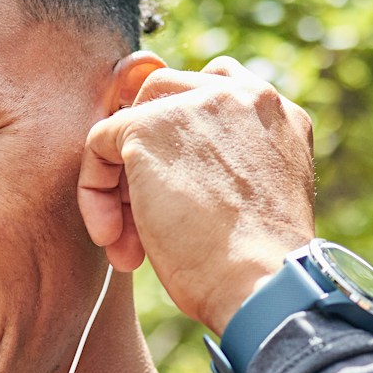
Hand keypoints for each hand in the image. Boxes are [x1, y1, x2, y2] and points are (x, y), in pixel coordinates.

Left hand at [78, 56, 315, 332]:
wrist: (261, 282)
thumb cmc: (257, 265)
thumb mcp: (254, 197)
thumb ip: (225, 163)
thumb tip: (169, 165)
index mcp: (277, 112)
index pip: (213, 91)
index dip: (181, 134)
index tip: (173, 187)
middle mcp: (242, 95)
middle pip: (165, 98)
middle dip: (148, 156)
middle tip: (146, 220)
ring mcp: (195, 104)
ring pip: (132, 122)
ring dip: (121, 181)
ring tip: (129, 242)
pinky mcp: (148, 126)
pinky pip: (99, 144)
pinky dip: (95, 192)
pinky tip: (111, 239)